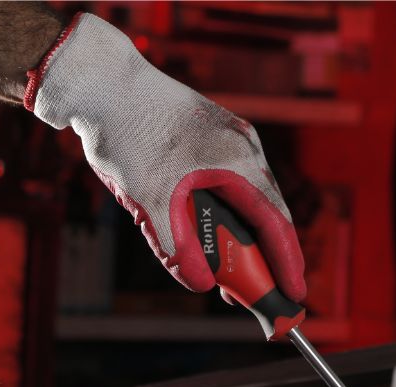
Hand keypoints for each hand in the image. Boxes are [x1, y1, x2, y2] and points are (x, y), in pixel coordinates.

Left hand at [25, 13, 305, 301]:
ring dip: (243, 238)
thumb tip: (200, 285)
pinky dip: (227, 216)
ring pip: (248, 201)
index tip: (294, 295)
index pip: (275, 223)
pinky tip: (211, 233)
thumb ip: (176, 248)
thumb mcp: (148, 200)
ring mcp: (229, 141)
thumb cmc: (125, 133)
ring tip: (229, 271)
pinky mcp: (211, 140)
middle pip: (267, 214)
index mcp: (238, 161)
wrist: (101, 82)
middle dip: (265, 258)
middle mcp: (243, 149)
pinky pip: (231, 186)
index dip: (287, 263)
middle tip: (257, 293)